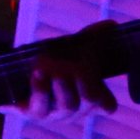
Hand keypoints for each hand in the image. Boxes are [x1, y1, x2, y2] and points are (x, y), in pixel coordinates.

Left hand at [3, 22, 120, 119]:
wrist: (28, 64)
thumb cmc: (61, 57)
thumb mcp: (78, 45)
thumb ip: (95, 37)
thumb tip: (111, 25)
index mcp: (91, 98)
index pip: (107, 104)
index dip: (104, 95)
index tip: (92, 75)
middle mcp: (77, 109)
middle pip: (86, 100)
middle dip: (77, 81)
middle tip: (65, 66)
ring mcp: (56, 113)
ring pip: (66, 107)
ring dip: (58, 88)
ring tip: (44, 70)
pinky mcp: (34, 113)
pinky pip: (38, 110)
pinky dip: (39, 93)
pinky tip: (34, 78)